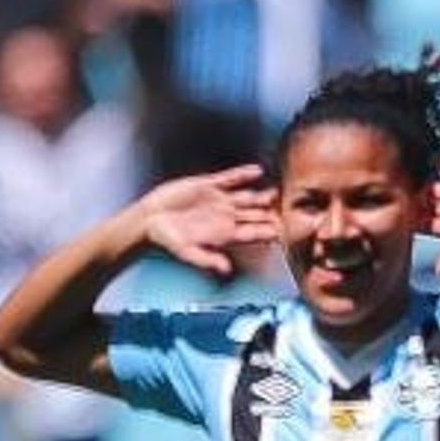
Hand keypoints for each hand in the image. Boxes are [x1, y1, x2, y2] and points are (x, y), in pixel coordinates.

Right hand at [138, 166, 274, 276]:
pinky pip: (229, 179)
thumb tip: (227, 269)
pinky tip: (257, 171)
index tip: (283, 232)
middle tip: (289, 211)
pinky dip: (243, 175)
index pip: (252, 233)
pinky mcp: (207, 186)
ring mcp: (219, 201)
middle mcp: (226, 217)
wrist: (150, 220)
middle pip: (255, 215)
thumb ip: (208, 259)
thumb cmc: (168, 239)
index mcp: (225, 234)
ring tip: (276, 192)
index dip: (268, 232)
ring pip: (247, 197)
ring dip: (262, 195)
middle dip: (271, 214)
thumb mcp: (187, 252)